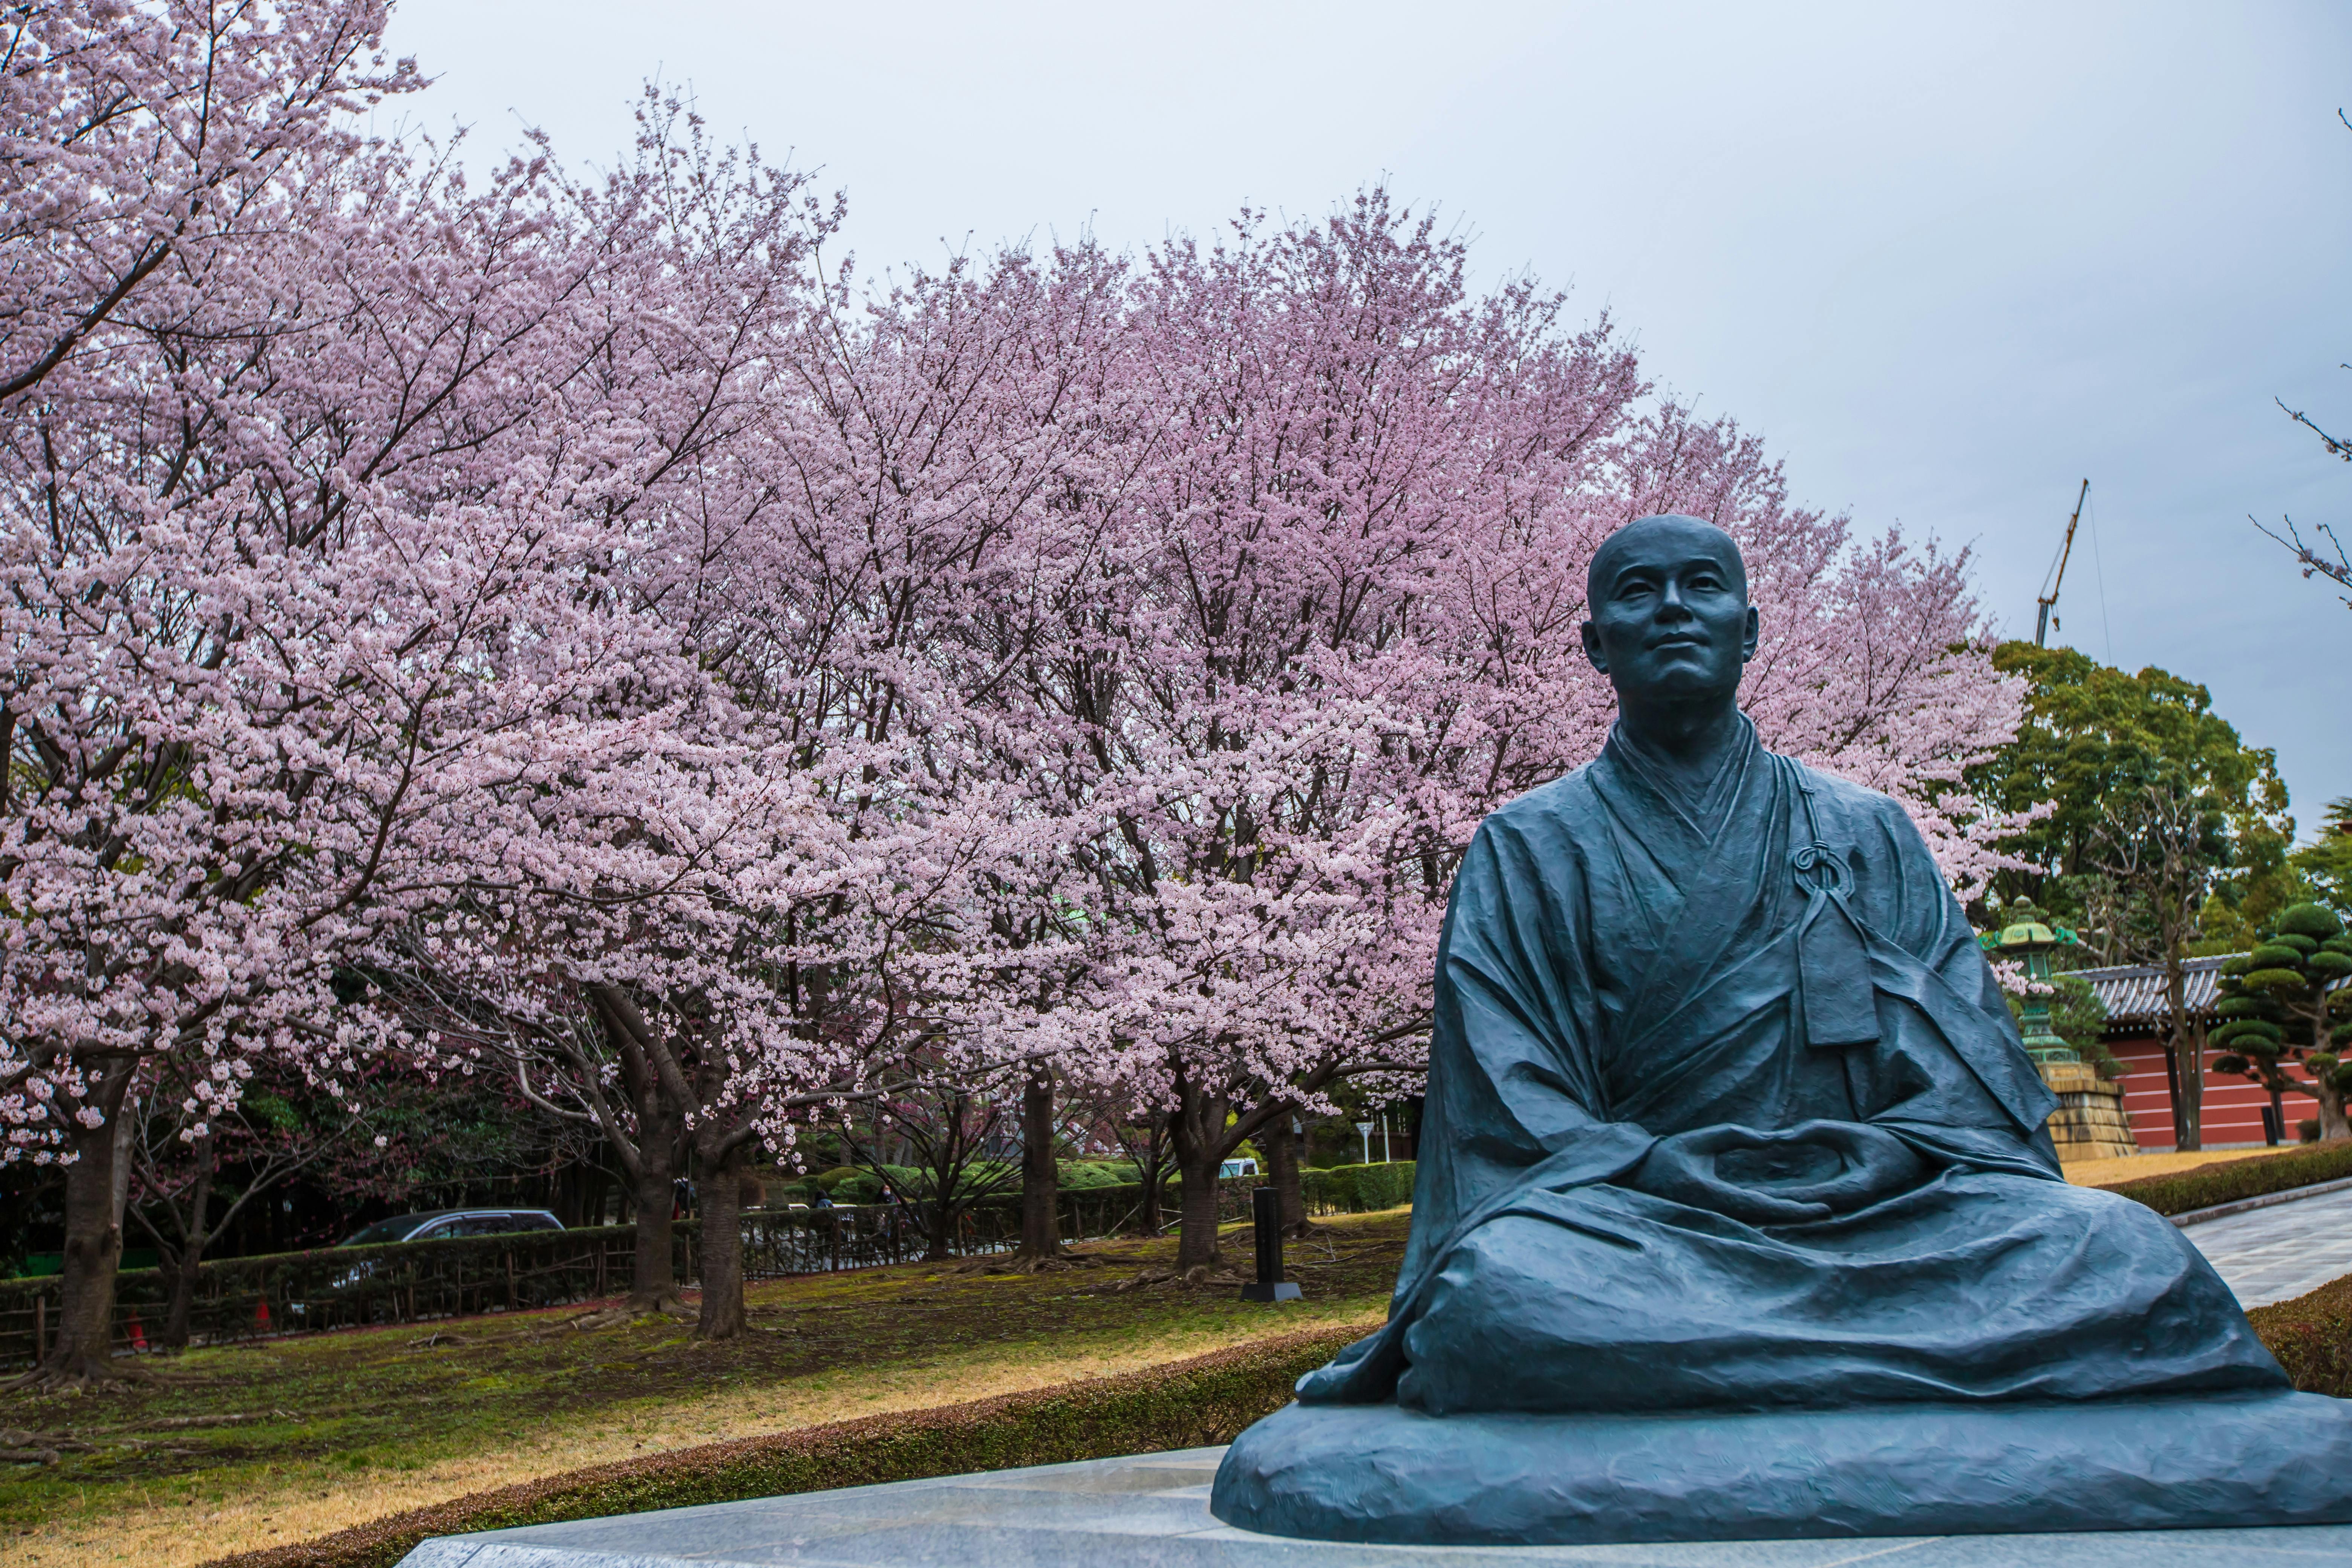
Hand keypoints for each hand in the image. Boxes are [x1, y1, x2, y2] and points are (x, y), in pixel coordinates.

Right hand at [1628, 1121, 1925, 1224]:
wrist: (1637, 1178)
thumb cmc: (1665, 1157)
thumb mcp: (1700, 1140)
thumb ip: (1735, 1137)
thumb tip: (1771, 1139)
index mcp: (1716, 1196)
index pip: (1766, 1207)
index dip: (1798, 1210)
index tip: (1825, 1208)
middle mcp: (1720, 1213)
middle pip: (1770, 1221)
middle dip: (1800, 1216)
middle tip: (1831, 1211)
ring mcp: (1718, 1219)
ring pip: (1761, 1223)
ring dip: (1788, 1218)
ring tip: (1817, 1211)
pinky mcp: (1717, 1217)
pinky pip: (1750, 1220)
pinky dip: (1771, 1216)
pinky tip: (1788, 1211)